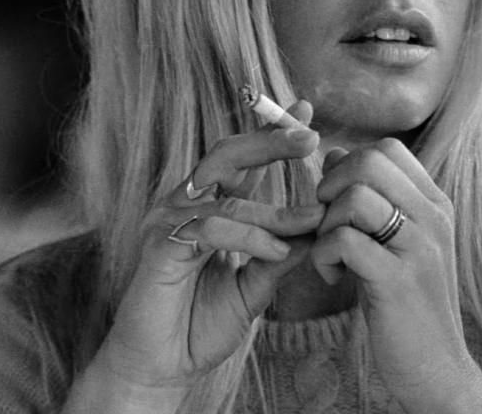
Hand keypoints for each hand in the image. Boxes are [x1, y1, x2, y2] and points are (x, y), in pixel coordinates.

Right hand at [70, 102, 323, 410]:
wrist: (162, 369)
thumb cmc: (203, 323)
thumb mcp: (257, 284)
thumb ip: (284, 252)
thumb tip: (320, 223)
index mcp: (209, 205)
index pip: (242, 159)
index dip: (271, 133)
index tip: (306, 113)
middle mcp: (186, 203)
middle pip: (226, 154)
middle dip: (270, 142)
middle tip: (310, 138)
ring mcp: (169, 221)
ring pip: (227, 196)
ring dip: (276, 210)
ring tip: (314, 220)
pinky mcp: (161, 246)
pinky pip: (211, 227)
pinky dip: (250, 237)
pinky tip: (276, 253)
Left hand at [312, 139, 481, 413]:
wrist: (437, 370)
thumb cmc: (407, 301)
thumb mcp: (396, 240)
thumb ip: (370, 196)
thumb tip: (334, 154)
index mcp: (434, 203)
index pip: (388, 148)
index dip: (349, 162)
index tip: (338, 199)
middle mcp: (432, 217)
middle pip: (368, 162)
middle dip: (331, 186)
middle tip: (328, 222)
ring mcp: (419, 247)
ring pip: (354, 197)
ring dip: (326, 224)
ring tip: (331, 253)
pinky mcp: (398, 281)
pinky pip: (344, 241)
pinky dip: (323, 255)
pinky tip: (334, 277)